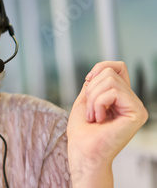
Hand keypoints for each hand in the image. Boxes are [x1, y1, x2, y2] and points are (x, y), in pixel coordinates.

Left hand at [67, 61, 147, 186]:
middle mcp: (132, 102)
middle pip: (110, 72)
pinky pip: (113, 92)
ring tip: (94, 117)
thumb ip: (94, 84)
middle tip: (90, 112)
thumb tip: (101, 70)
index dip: (100, 68)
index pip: (118, 67)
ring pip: (110, 80)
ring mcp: (137, 107)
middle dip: (91, 89)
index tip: (87, 82)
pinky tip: (99, 119)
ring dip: (93, 98)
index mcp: (122, 98)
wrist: (83, 152)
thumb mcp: (85, 100)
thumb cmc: (82, 132)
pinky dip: (98, 103)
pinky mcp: (137, 113)